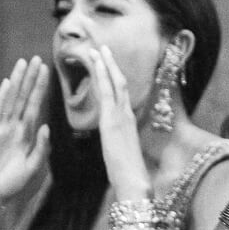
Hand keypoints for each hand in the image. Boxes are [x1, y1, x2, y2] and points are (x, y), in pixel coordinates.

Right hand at [0, 56, 50, 205]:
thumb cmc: (10, 184)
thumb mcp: (32, 167)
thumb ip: (41, 148)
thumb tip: (47, 126)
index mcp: (26, 134)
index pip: (36, 105)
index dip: (41, 88)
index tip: (47, 71)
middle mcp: (14, 127)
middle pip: (24, 97)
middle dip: (31, 78)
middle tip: (37, 58)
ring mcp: (0, 129)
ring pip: (11, 100)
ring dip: (18, 82)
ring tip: (23, 63)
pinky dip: (1, 98)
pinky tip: (7, 85)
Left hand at [89, 45, 150, 199]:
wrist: (133, 182)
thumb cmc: (127, 174)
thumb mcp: (121, 152)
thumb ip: (118, 140)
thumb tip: (113, 138)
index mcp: (127, 122)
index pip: (120, 93)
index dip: (113, 77)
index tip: (105, 63)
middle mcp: (127, 114)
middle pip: (120, 82)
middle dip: (110, 64)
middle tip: (101, 47)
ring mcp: (121, 116)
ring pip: (115, 82)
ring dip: (105, 64)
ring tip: (96, 48)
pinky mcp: (113, 120)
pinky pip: (107, 92)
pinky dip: (101, 75)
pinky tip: (95, 62)